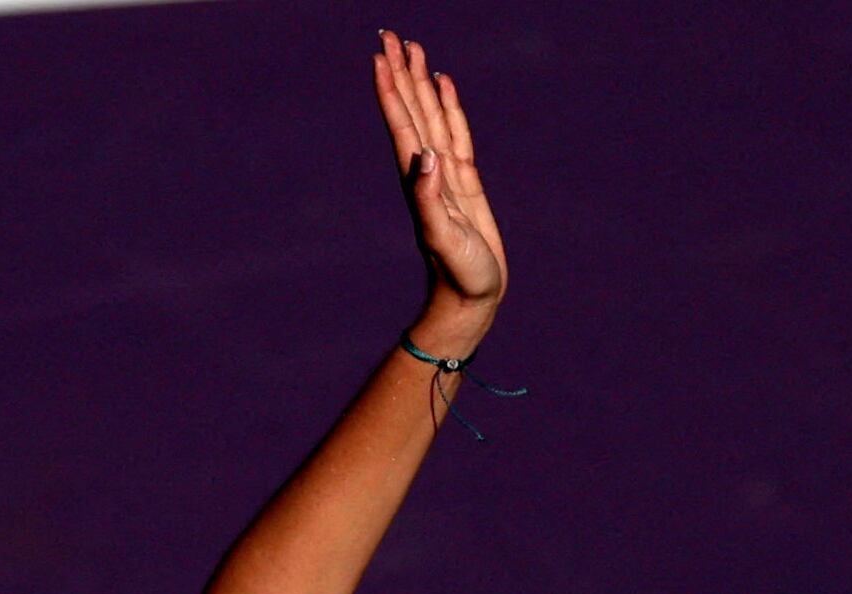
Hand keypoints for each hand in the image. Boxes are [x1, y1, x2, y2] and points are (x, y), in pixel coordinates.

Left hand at [374, 31, 506, 339]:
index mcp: (418, 180)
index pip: (402, 124)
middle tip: (390, 35)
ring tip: (414, 48)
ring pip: (432, 115)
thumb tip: (425, 155)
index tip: (381, 57)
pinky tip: (444, 85)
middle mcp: (426, 171)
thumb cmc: (458, 275)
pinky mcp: (465, 182)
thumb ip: (431, 199)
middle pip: (411, 110)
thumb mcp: (444, 239)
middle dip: (401, 72)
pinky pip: (456, 133)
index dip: (391, 90)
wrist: (470, 299)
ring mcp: (445, 175)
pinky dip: (449, 107)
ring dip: (421, 82)